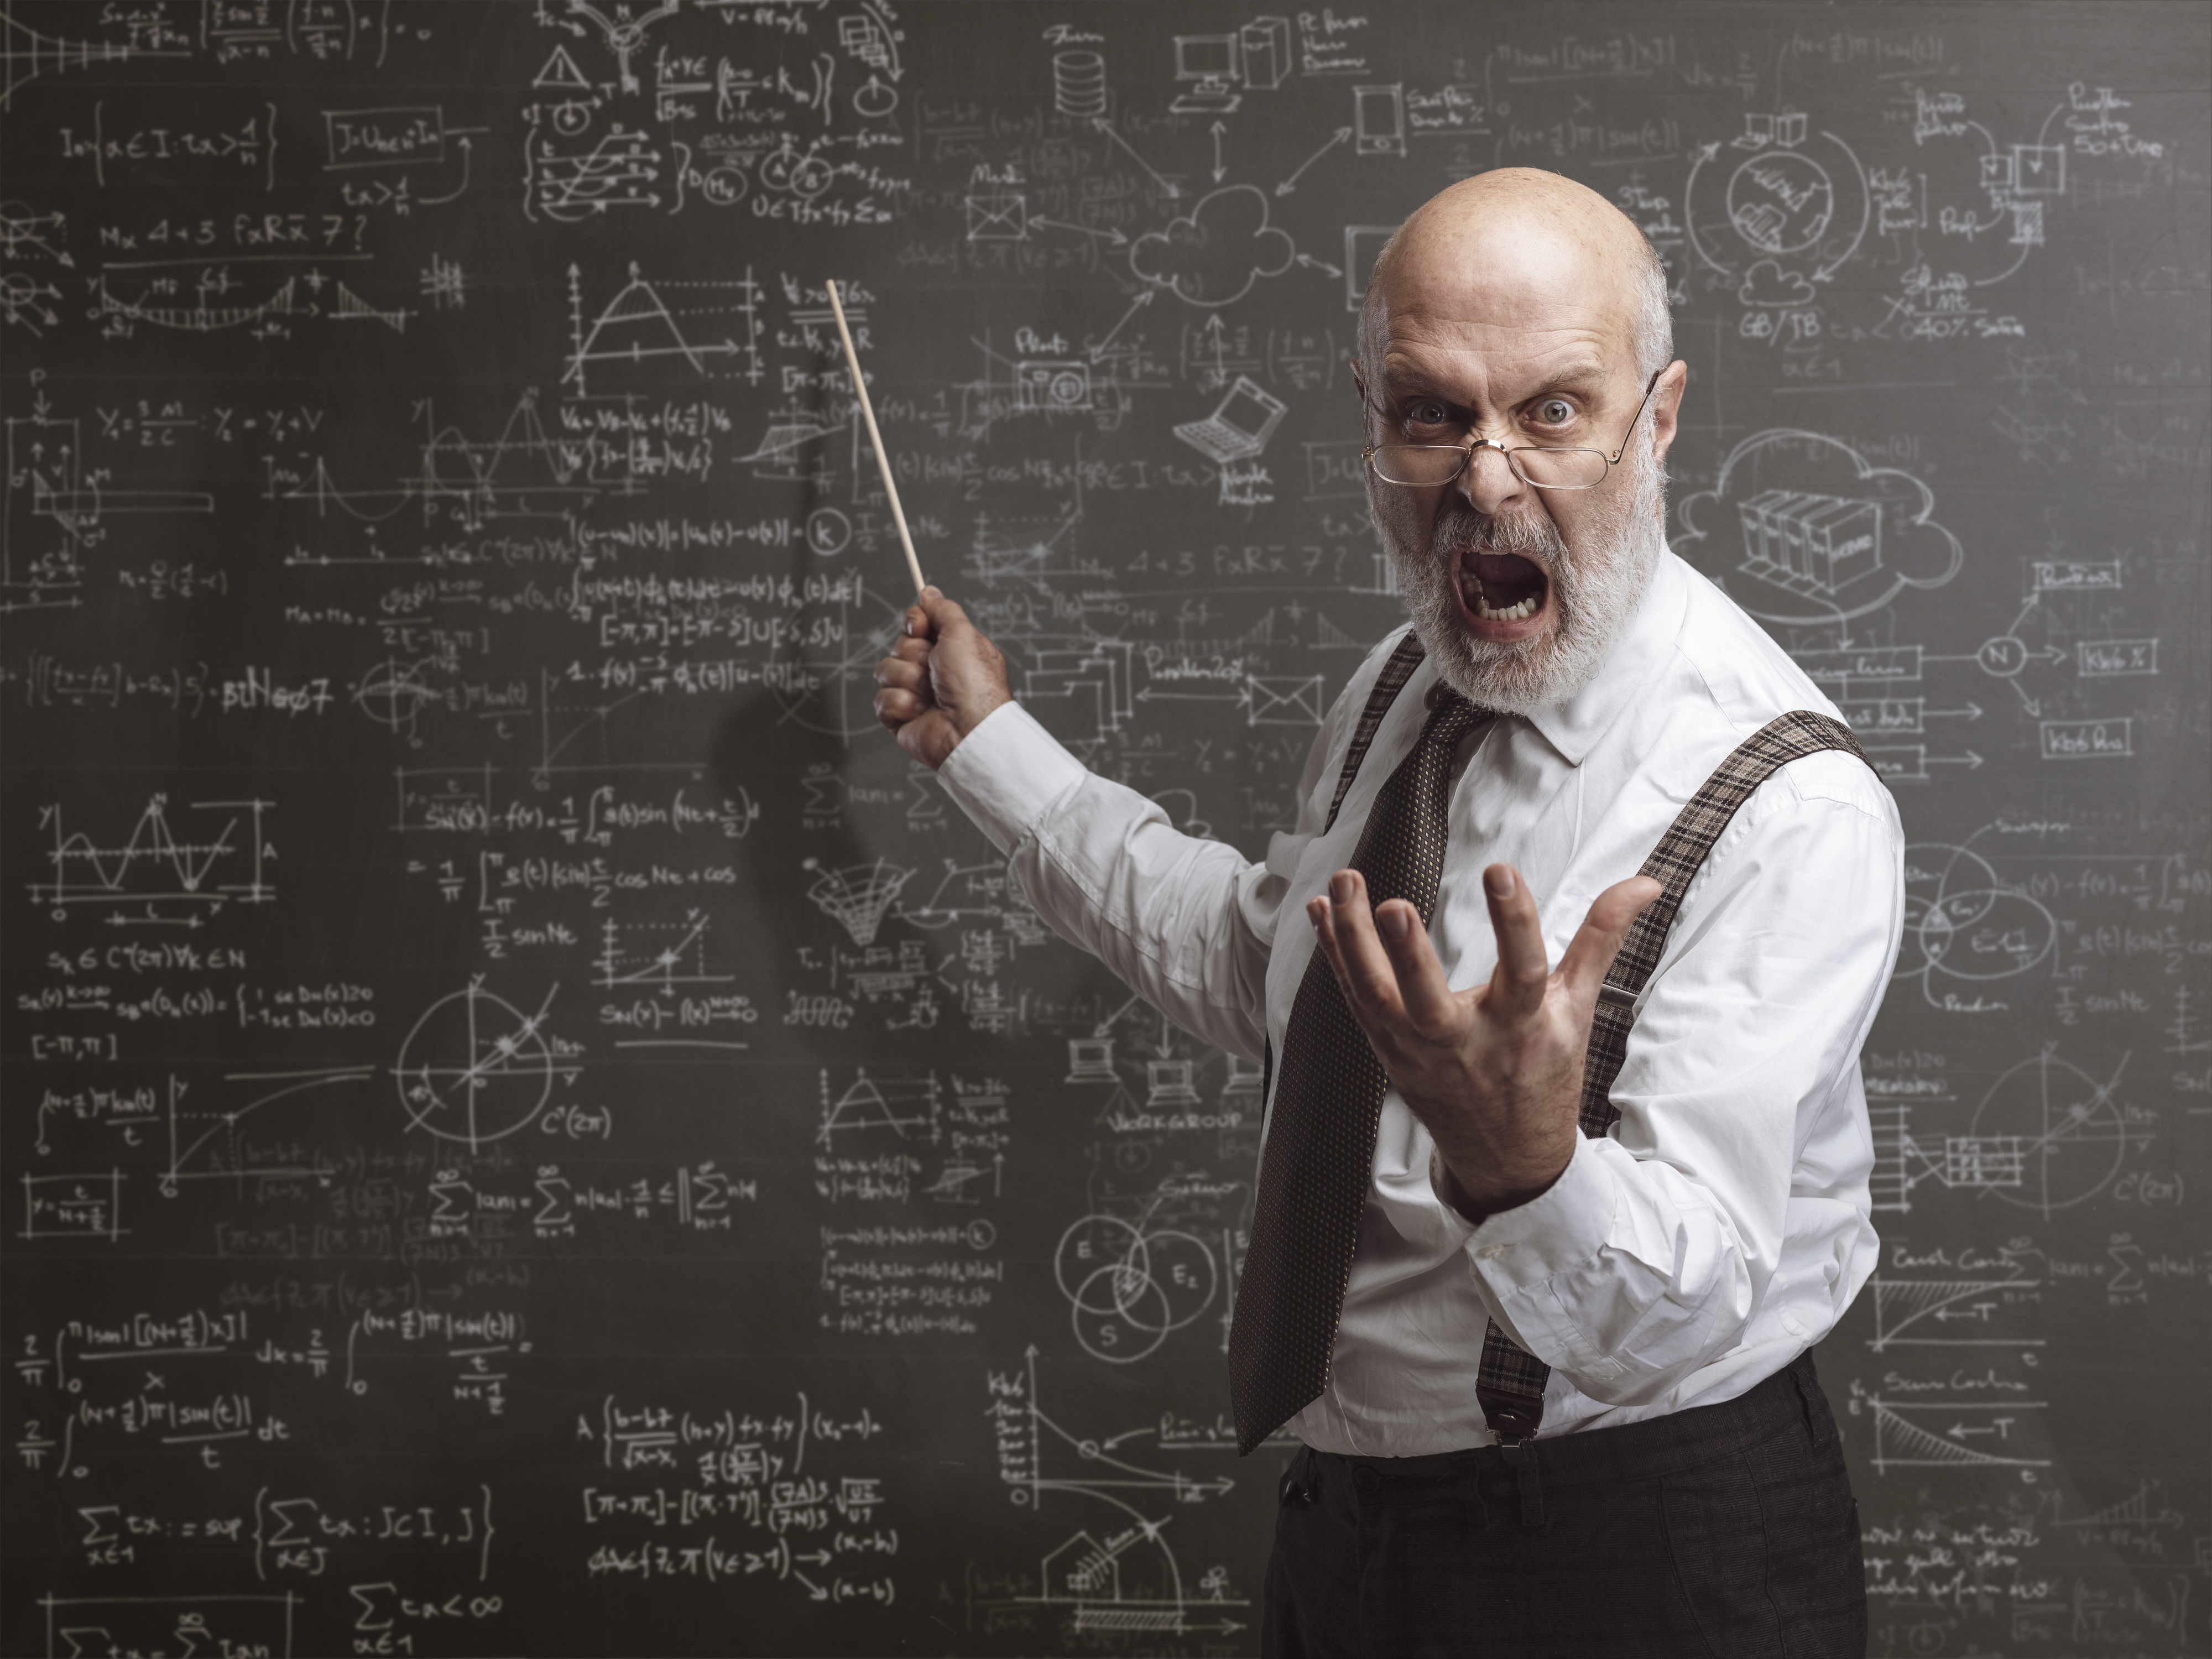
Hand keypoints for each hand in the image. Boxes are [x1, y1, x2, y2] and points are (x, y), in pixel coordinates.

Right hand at [873, 587, 1011, 768]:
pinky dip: (902, 704)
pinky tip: (921, 712)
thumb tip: (928, 592)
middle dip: (915, 656)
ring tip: (932, 695)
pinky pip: (882, 699)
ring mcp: (914, 692)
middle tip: (935, 670)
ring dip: (909, 681)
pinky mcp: (900, 715)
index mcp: (948, 649)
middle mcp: (931, 669)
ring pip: (886, 670)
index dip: (915, 624)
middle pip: (899, 645)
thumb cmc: (973, 684)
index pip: (916, 624)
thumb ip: (943, 609)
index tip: (921, 629)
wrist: (968, 729)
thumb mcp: (963, 633)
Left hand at [1308, 864, 1659, 1221]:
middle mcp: (1466, 1042)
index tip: (1502, 870)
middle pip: (1430, 1001)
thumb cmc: (1542, 1074)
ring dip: (1354, 941)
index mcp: (1521, 1027)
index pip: (1522, 969)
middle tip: (1394, 905)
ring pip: (1377, 998)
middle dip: (1410, 955)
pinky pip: (1354, 999)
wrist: (1508, 1157)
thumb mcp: (1577, 1009)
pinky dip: (1335, 954)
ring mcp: (1419, 1051)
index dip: (1514, 920)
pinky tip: (1322, 910)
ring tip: (1343, 884)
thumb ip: (1600, 940)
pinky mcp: (1387, 1052)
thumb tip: (1643, 884)